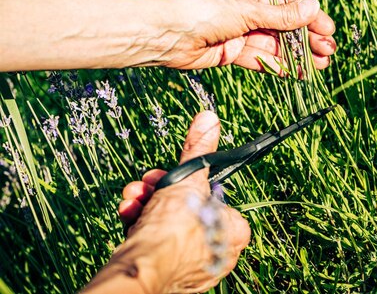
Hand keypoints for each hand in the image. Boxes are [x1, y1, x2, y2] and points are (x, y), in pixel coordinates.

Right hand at [89, 112, 249, 293]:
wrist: (146, 267)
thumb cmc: (176, 229)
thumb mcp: (189, 178)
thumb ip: (198, 149)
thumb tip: (209, 118)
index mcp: (233, 231)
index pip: (213, 198)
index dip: (190, 183)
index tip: (173, 174)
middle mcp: (216, 252)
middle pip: (186, 210)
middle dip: (160, 192)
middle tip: (148, 183)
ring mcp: (191, 266)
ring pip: (166, 226)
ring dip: (145, 205)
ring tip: (133, 197)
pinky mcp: (167, 274)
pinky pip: (154, 243)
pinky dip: (139, 226)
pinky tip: (128, 214)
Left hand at [162, 0, 336, 71]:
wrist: (166, 35)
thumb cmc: (202, 11)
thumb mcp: (247, 10)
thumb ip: (281, 16)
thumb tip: (312, 7)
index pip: (284, 4)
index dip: (307, 17)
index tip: (328, 30)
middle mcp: (242, 11)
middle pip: (280, 26)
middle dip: (304, 40)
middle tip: (327, 53)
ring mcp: (236, 33)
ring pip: (272, 45)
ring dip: (295, 56)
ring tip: (318, 67)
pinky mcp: (228, 53)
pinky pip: (258, 59)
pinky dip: (276, 66)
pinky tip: (295, 73)